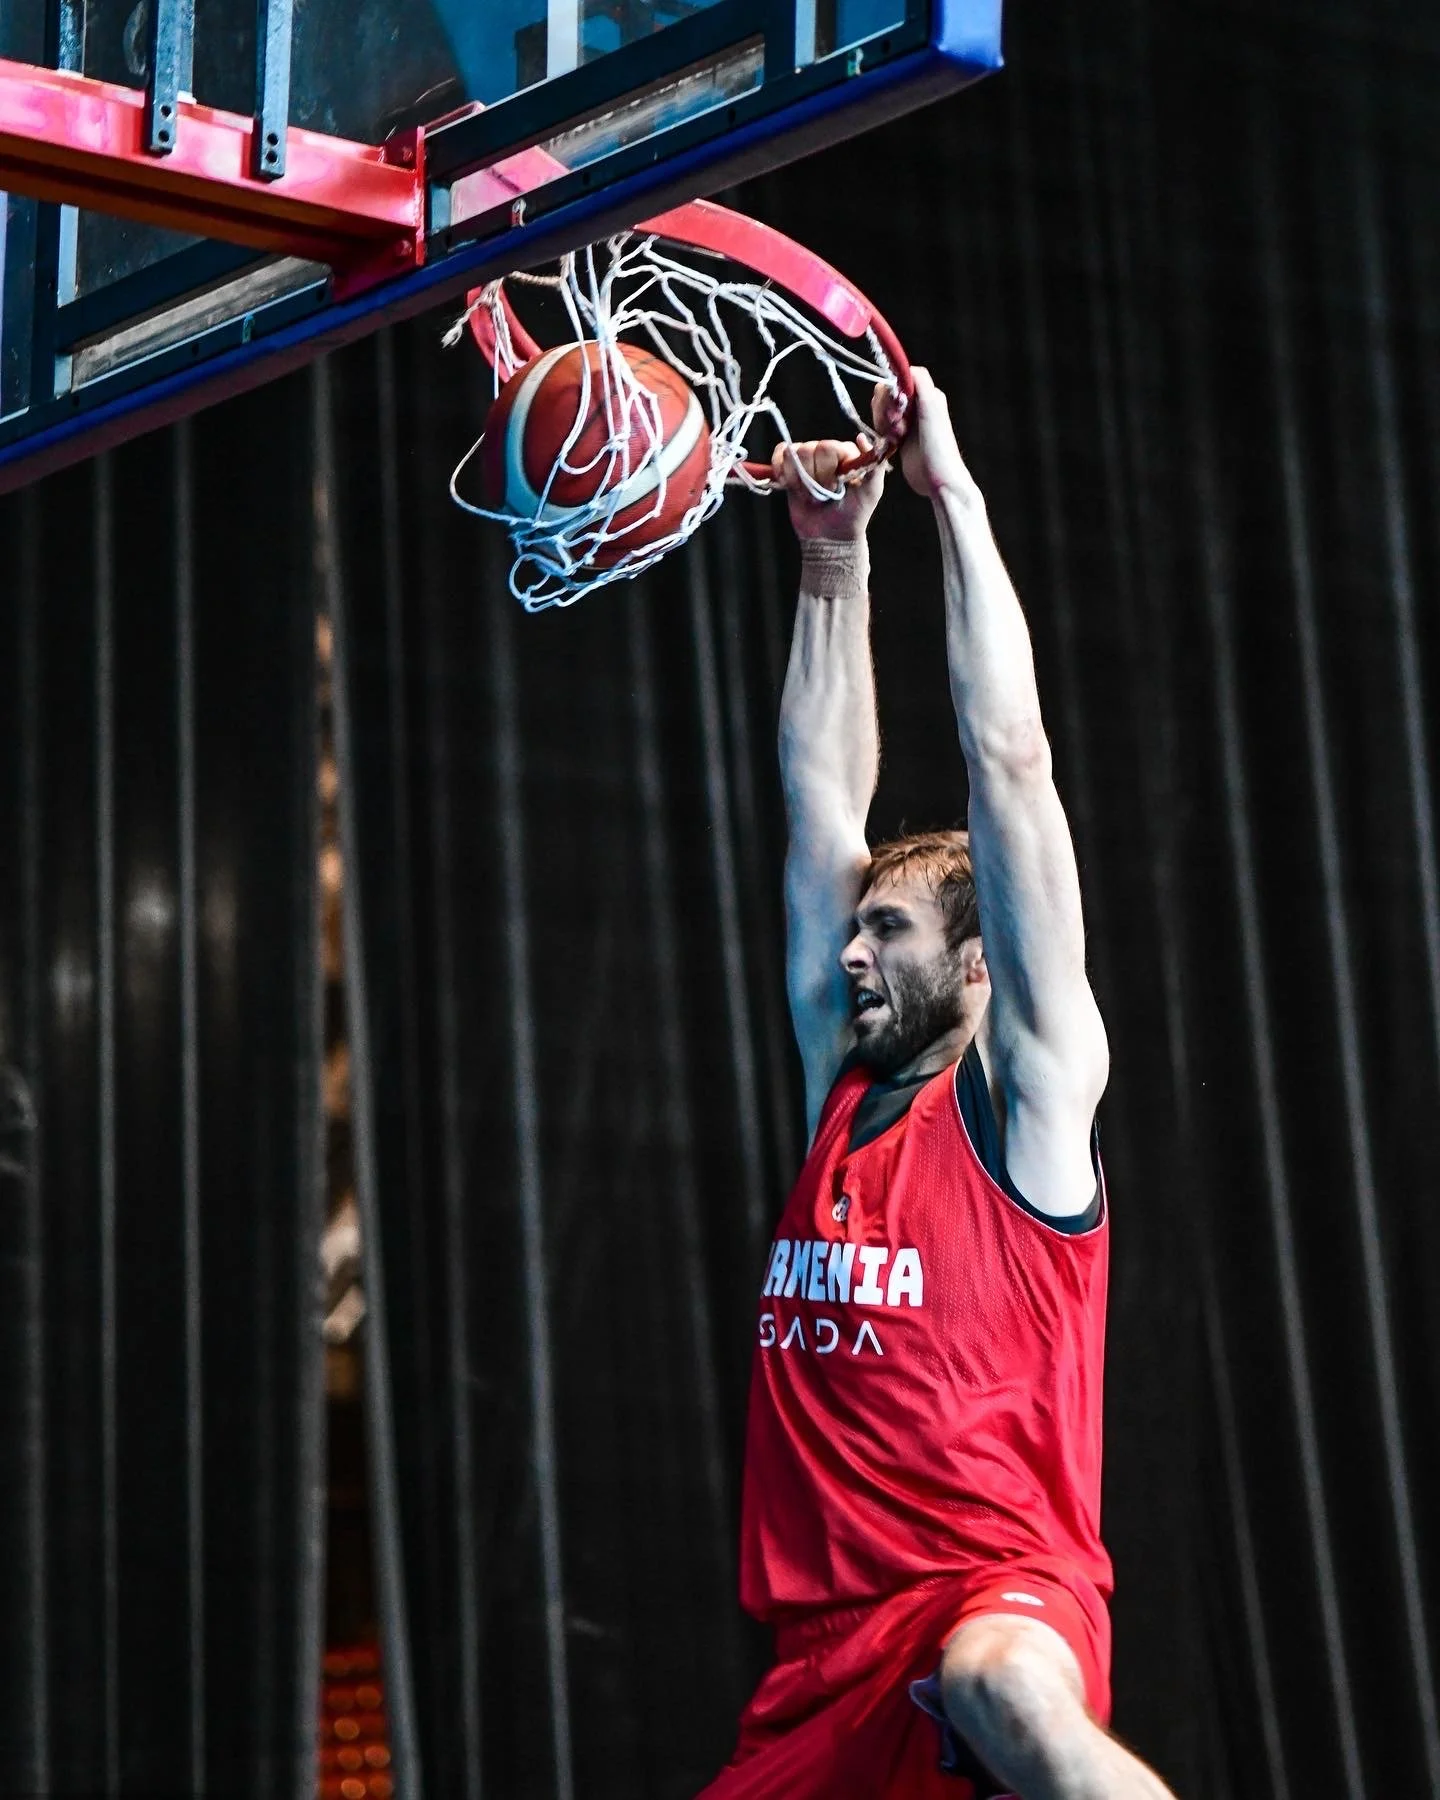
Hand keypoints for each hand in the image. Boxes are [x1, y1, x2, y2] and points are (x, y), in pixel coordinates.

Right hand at [770, 429, 888, 542]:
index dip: (827, 471)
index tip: (836, 489)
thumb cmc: (854, 515)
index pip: (827, 448)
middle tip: (823, 495)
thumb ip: (875, 464)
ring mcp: (807, 458)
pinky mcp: (789, 466)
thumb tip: (860, 438)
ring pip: (792, 454)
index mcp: (846, 452)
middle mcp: (826, 450)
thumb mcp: (872, 491)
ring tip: (810, 495)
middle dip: (813, 480)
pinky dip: (781, 471)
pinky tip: (790, 485)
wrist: (831, 537)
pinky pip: (779, 455)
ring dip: (799, 482)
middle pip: (808, 450)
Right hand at [894, 367, 977, 503]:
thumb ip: (921, 381)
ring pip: (882, 412)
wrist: (939, 480)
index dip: (889, 393)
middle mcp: (917, 405)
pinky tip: (892, 445)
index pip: (896, 379)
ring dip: (883, 424)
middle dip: (885, 410)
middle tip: (897, 428)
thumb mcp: (932, 407)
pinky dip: (882, 435)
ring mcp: (908, 422)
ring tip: (896, 438)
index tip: (896, 410)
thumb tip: (906, 366)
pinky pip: (882, 428)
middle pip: (886, 395)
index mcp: (925, 394)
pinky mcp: (899, 439)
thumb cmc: (939, 445)